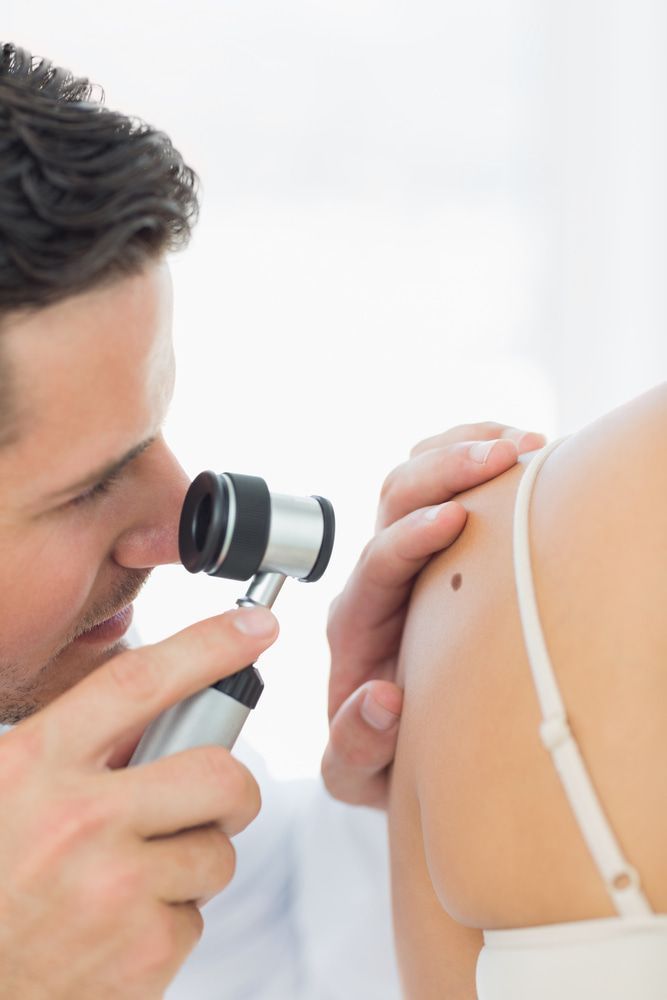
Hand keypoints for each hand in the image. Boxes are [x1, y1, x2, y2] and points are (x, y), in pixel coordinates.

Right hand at [0, 606, 277, 999]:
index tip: (256, 628)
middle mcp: (76, 821)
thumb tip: (164, 710)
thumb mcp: (8, 790)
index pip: (139, 682)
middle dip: (232, 789)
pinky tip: (118, 931)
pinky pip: (196, 918)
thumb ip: (76, 748)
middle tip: (214, 802)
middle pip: (216, 774)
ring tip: (130, 881)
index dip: (207, 646)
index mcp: (35, 766)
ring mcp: (113, 890)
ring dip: (191, 865)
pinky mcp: (142, 953)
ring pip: (216, 853)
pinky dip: (169, 923)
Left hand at [322, 423, 545, 807]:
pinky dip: (472, 451)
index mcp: (354, 623)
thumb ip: (355, 747)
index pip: (375, 564)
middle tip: (505, 455)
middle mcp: (373, 577)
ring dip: (463, 449)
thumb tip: (381, 698)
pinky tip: (513, 449)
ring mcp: (399, 553)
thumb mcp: (356, 772)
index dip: (409, 538)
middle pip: (395, 499)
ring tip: (521, 443)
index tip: (455, 519)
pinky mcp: (426, 541)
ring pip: (415, 476)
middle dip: (446, 470)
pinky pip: (439, 478)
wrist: (387, 735)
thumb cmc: (376, 752)